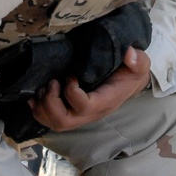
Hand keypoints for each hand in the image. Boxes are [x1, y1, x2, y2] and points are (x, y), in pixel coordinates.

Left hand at [30, 46, 150, 131]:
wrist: (127, 84)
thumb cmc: (130, 74)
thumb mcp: (140, 65)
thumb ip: (138, 61)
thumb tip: (129, 53)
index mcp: (105, 102)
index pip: (84, 106)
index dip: (71, 92)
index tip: (71, 75)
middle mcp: (90, 114)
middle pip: (63, 121)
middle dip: (50, 102)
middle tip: (51, 82)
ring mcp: (79, 116)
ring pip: (54, 123)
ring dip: (42, 106)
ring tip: (45, 86)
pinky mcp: (70, 113)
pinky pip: (49, 120)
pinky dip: (38, 110)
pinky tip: (35, 95)